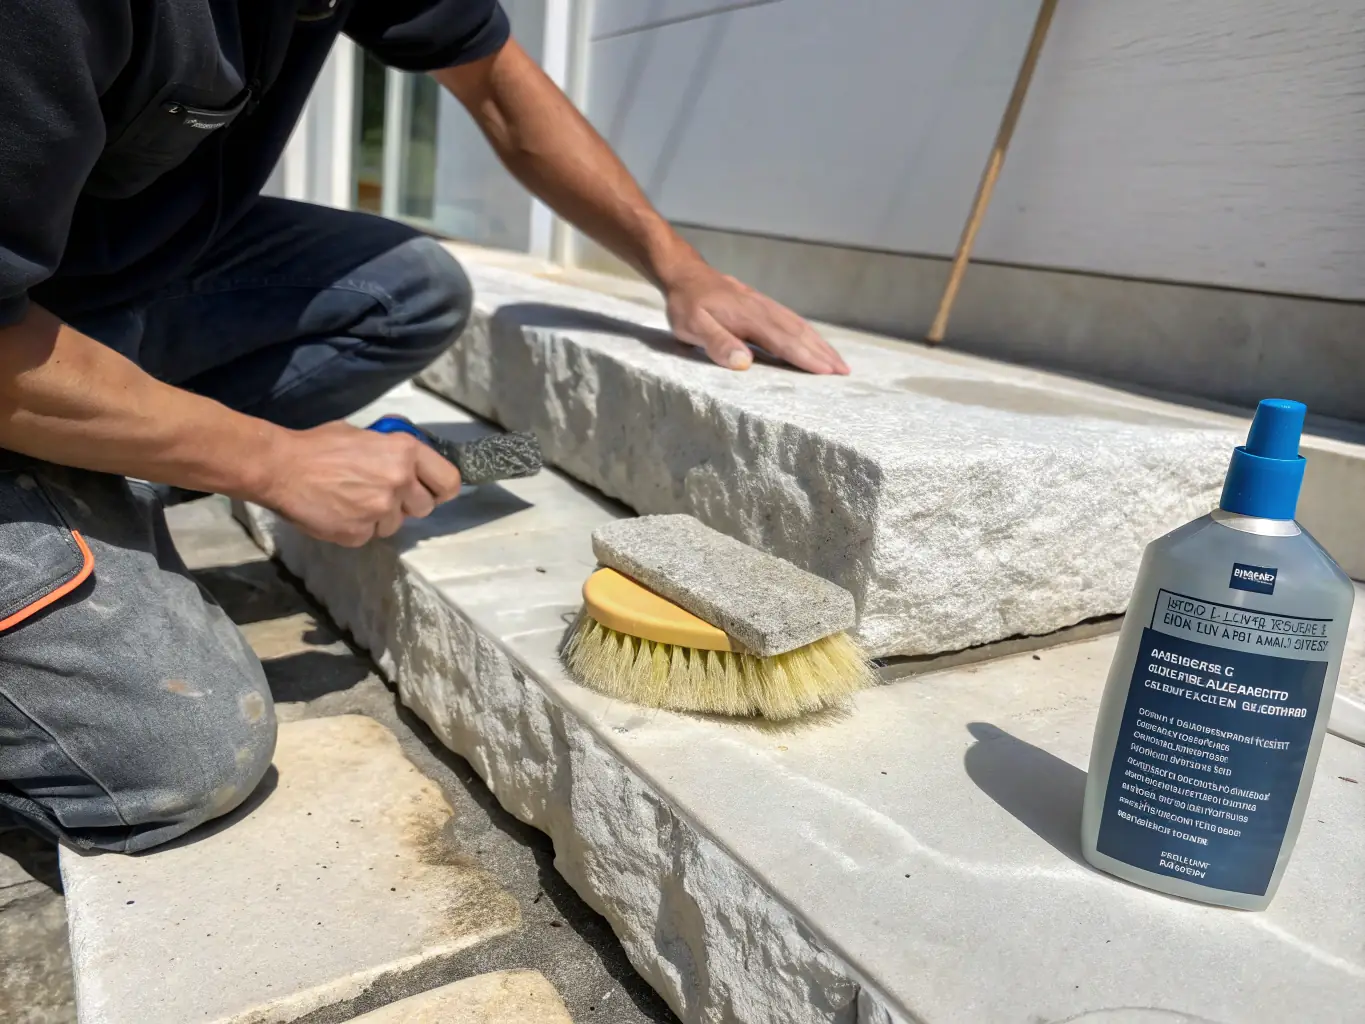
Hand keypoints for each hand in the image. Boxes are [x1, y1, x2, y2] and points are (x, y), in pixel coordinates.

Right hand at [256, 422, 461, 546]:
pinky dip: (357, 527)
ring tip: (353, 500)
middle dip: (408, 504)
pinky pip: (369, 535)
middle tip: (384, 494)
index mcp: (404, 453)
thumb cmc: (318, 446)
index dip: (441, 489)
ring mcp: (380, 511)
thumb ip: (392, 452)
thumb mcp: (365, 435)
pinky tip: (339, 511)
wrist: (280, 468)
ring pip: (396, 524)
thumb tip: (408, 463)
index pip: (449, 482)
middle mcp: (399, 482)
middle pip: (425, 507)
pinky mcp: (359, 534)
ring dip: (381, 517)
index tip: (432, 490)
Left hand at [663, 263, 849, 374]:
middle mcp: (762, 310)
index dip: (807, 358)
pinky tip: (814, 342)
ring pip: (799, 325)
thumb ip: (717, 343)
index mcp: (749, 318)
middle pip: (799, 333)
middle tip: (845, 372)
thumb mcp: (692, 326)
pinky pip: (791, 320)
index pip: (784, 342)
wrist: (685, 273)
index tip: (828, 372)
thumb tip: (744, 363)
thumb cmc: (686, 304)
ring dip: (820, 343)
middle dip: (823, 353)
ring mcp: (764, 306)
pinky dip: (808, 333)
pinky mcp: (762, 305)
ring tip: (838, 361)